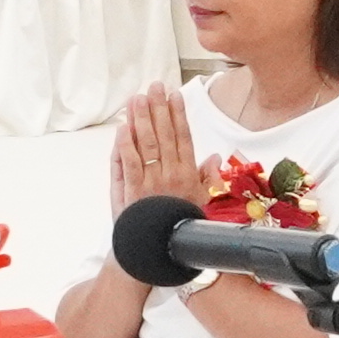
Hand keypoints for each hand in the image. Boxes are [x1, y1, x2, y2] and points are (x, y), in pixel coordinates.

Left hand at [108, 80, 211, 212]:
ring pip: (147, 144)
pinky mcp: (134, 191)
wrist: (161, 250)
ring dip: (142, 119)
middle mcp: (172, 175)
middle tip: (155, 87)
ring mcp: (152, 182)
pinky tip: (123, 128)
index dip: (179, 115)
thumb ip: (207, 178)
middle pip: (165, 135)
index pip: (184, 137)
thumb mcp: (201, 201)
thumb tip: (215, 158)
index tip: (175, 96)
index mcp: (189, 175)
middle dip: (159, 108)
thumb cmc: (180, 225)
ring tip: (138, 99)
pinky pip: (129, 163)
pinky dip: (125, 145)